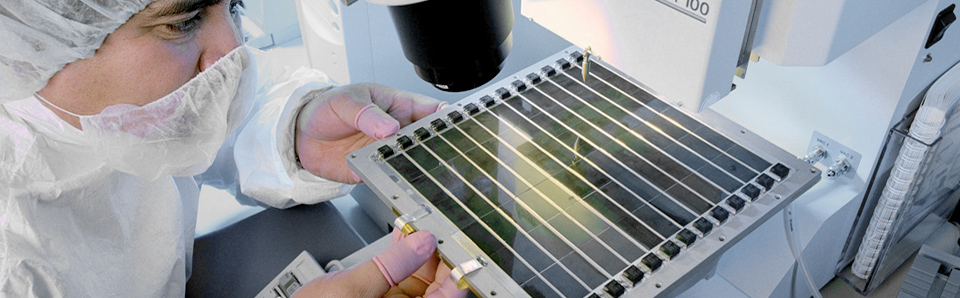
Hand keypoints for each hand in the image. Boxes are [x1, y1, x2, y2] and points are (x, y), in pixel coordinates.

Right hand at [291, 230, 466, 297]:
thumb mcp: (351, 289)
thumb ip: (390, 265)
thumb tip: (422, 243)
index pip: (450, 293)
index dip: (458, 266)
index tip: (459, 241)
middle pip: (436, 285)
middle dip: (436, 253)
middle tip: (434, 225)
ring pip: (418, 279)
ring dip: (418, 251)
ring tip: (417, 225)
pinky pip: (398, 278)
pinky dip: (399, 256)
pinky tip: (401, 236)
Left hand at [296, 83, 444, 182]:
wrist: (299, 134)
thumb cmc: (325, 108)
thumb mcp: (346, 102)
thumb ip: (367, 114)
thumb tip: (390, 127)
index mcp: (396, 106)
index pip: (428, 110)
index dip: (444, 117)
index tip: (451, 125)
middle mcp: (396, 130)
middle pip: (425, 139)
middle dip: (435, 146)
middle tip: (436, 151)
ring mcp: (386, 151)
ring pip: (411, 162)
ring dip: (415, 166)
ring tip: (417, 168)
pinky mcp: (373, 171)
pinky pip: (388, 178)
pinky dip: (393, 182)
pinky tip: (393, 181)